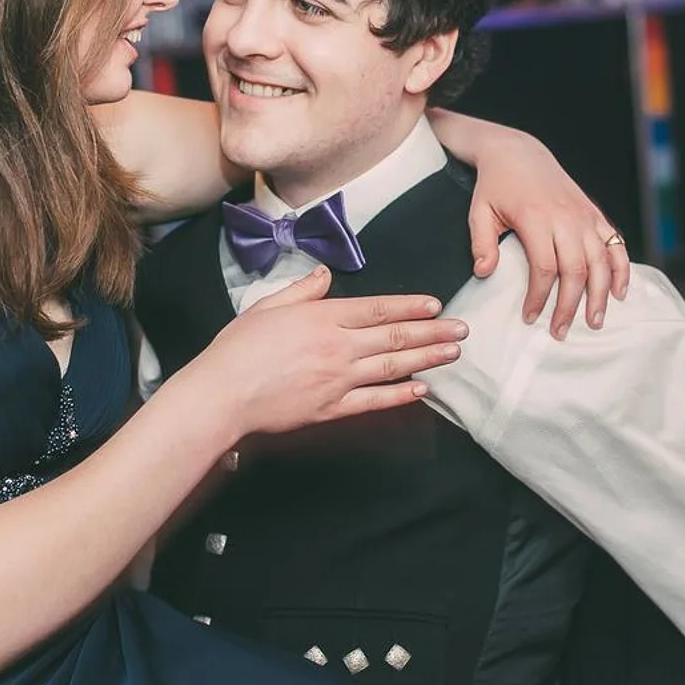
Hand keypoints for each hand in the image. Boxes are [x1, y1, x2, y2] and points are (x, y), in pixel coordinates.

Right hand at [183, 266, 466, 435]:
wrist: (223, 393)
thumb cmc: (238, 348)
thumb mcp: (268, 306)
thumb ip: (303, 290)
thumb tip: (326, 275)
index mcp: (323, 317)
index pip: (378, 309)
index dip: (410, 306)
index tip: (436, 305)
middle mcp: (338, 346)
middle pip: (395, 336)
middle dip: (432, 332)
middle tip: (461, 330)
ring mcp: (338, 379)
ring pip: (393, 366)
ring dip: (427, 358)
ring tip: (452, 354)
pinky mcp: (333, 408)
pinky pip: (375, 401)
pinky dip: (400, 395)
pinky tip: (421, 390)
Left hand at [462, 127, 629, 336]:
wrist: (518, 152)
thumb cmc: (496, 184)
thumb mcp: (479, 211)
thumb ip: (481, 242)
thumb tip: (484, 273)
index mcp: (536, 218)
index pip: (544, 268)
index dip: (539, 297)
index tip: (529, 317)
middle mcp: (565, 217)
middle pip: (576, 270)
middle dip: (569, 306)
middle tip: (559, 331)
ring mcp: (583, 215)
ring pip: (601, 261)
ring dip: (600, 295)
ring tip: (594, 322)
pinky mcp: (594, 213)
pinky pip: (615, 243)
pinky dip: (621, 269)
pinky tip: (619, 292)